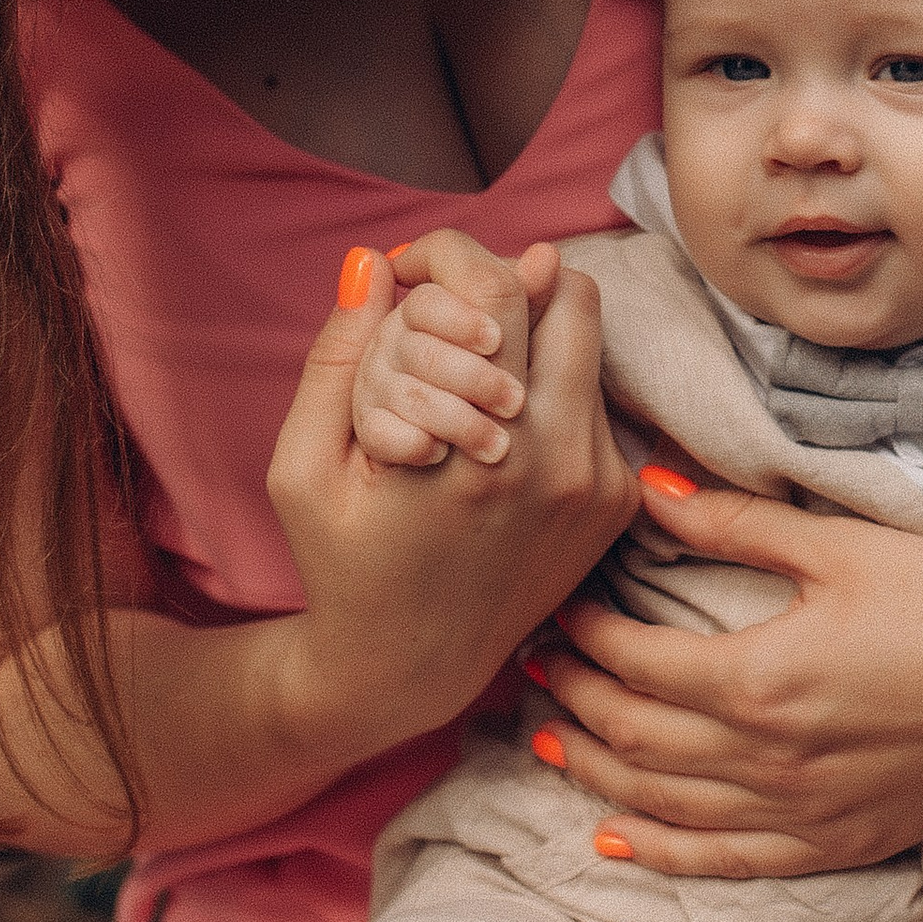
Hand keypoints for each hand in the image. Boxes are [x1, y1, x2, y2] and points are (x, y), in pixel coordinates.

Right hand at [266, 240, 639, 762]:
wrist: (411, 667)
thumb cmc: (343, 564)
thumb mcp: (304, 468)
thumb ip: (336, 357)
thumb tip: (375, 261)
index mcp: (478, 453)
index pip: (501, 290)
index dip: (454, 254)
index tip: (414, 269)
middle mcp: (557, 463)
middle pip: (570, 295)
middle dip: (505, 280)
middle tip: (450, 307)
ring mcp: (599, 483)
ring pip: (588, 342)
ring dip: (533, 334)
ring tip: (470, 370)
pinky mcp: (618, 500)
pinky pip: (595, 401)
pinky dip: (551, 390)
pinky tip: (497, 427)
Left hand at [523, 473, 922, 874]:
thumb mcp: (838, 544)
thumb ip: (732, 522)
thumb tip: (650, 484)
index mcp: (759, 677)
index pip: (634, 663)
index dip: (581, 638)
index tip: (554, 611)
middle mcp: (766, 758)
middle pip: (633, 735)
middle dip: (571, 700)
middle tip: (531, 668)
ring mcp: (801, 813)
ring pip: (663, 804)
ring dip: (594, 771)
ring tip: (547, 740)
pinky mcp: (837, 843)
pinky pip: (725, 860)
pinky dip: (659, 852)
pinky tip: (611, 839)